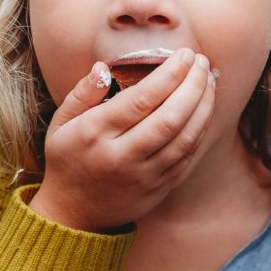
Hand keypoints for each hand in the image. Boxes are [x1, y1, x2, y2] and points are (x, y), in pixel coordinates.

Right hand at [28, 48, 215, 232]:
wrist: (73, 215)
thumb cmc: (68, 160)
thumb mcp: (61, 123)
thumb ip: (82, 93)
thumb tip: (103, 66)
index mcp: (95, 133)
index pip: (141, 99)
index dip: (169, 74)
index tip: (185, 55)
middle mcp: (121, 156)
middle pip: (170, 117)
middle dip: (193, 86)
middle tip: (203, 63)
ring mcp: (143, 176)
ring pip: (185, 138)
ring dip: (204, 106)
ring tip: (210, 81)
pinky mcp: (158, 189)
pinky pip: (187, 157)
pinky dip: (200, 130)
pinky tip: (205, 109)